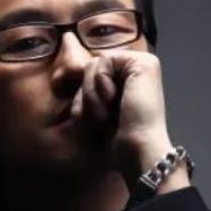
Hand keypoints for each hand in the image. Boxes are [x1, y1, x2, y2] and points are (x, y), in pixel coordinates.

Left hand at [70, 50, 173, 182]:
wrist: (136, 149)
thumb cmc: (116, 137)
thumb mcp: (95, 108)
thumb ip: (88, 87)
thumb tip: (66, 75)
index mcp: (130, 78)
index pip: (91, 73)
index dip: (84, 95)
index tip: (95, 117)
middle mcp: (139, 68)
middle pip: (91, 67)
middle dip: (86, 94)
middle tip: (101, 116)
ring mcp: (143, 63)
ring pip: (93, 64)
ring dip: (91, 94)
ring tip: (107, 112)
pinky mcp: (143, 63)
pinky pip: (102, 61)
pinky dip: (99, 85)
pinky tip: (113, 100)